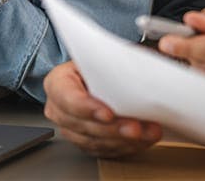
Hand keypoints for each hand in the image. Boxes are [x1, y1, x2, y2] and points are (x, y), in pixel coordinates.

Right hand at [43, 61, 161, 156]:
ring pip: (94, 141)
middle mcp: (59, 108)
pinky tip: (141, 140)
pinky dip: (124, 147)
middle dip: (112, 129)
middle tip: (135, 127)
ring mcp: (69, 128)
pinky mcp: (84, 142)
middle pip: (82, 124)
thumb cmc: (99, 62)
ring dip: (122, 140)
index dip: (88, 108)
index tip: (109, 113)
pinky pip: (103, 150)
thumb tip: (137, 64)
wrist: (99, 73)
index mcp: (58, 81)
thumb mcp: (103, 54)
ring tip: (145, 133)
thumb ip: (113, 61)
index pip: (68, 98)